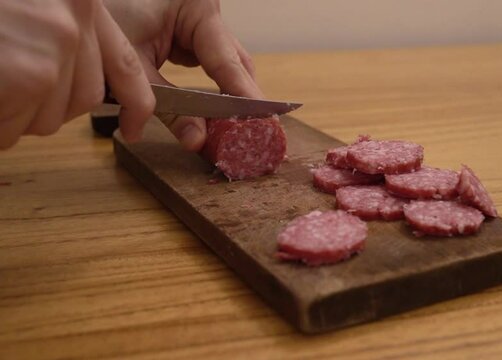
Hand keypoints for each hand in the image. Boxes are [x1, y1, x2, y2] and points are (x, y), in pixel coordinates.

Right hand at [0, 0, 154, 148]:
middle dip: (47, 106)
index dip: (136, 101)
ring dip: (14, 117)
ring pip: (51, 118)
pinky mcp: (30, 75)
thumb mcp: (26, 9)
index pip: (123, 61)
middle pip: (85, 97)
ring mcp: (55, 47)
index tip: (136, 127)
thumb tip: (77, 88)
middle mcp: (73, 19)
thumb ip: (57, 35)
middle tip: (6, 87)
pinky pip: (17, 128)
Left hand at [105, 0, 262, 151]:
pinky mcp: (188, 32)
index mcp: (196, 7)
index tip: (262, 120)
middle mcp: (204, 10)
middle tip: (250, 132)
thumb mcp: (135, 69)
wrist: (71, 5)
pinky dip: (212, 88)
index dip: (243, 95)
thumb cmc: (99, 22)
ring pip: (226, 64)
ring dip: (227, 96)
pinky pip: (209, 63)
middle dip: (239, 99)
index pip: (227, 60)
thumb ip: (170, 107)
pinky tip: (215, 114)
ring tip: (236, 130)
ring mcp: (198, 20)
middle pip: (235, 62)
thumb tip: (198, 141)